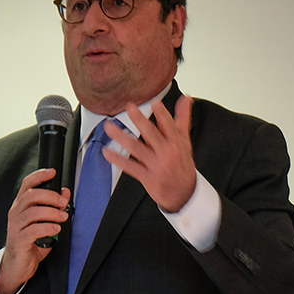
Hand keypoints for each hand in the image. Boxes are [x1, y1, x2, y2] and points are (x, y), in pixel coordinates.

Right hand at [0, 168, 71, 293]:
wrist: (16, 266)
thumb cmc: (30, 244)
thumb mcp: (44, 224)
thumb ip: (54, 209)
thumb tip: (65, 193)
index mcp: (21, 206)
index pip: (27, 185)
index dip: (39, 176)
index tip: (52, 172)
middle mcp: (16, 213)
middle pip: (31, 195)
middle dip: (51, 196)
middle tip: (64, 202)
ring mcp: (16, 226)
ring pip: (33, 212)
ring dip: (52, 213)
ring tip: (63, 217)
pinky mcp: (19, 240)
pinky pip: (33, 230)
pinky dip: (48, 228)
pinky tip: (56, 230)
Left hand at [105, 95, 197, 212]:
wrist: (184, 194)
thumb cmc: (182, 165)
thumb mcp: (185, 141)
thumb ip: (183, 118)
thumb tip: (186, 98)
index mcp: (176, 143)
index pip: (169, 126)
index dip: (163, 115)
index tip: (154, 102)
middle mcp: (166, 153)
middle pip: (152, 134)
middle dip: (140, 120)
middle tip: (129, 107)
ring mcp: (155, 165)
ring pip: (136, 149)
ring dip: (122, 137)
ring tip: (109, 127)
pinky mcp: (147, 177)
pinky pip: (130, 167)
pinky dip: (118, 159)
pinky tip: (107, 152)